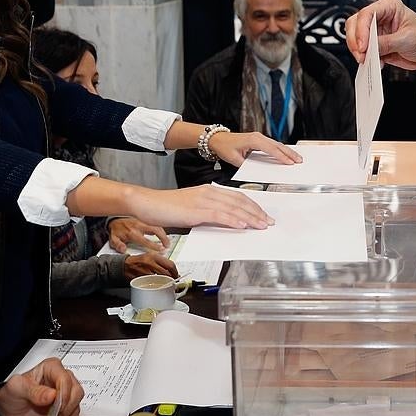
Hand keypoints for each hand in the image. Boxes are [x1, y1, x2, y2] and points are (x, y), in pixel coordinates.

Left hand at [0, 357, 83, 415]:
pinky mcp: (66, 409)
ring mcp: (65, 395)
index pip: (66, 379)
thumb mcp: (16, 388)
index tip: (56, 408)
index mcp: (51, 368)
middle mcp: (62, 380)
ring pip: (76, 407)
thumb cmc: (11, 395)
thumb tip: (52, 395)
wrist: (7, 412)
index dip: (63, 395)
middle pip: (76, 393)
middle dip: (64, 410)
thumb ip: (33, 391)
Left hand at [107, 217, 169, 252]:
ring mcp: (142, 221)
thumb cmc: (116, 229)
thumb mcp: (113, 239)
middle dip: (163, 237)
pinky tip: (162, 233)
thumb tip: (123, 250)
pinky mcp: (144, 218)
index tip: (161, 249)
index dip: (154, 246)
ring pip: (156, 225)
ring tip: (167, 240)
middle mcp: (139, 226)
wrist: (114, 217)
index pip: (146, 240)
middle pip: (155, 230)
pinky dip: (160, 228)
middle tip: (167, 244)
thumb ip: (118, 245)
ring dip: (163, 233)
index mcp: (132, 233)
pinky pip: (154, 222)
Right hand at [123, 251, 178, 280]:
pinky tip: (157, 285)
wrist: (125, 265)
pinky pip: (152, 284)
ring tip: (166, 283)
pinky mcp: (141, 279)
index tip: (176, 274)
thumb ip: (161, 261)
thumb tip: (171, 268)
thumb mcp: (150, 256)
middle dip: (171, 279)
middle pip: (166, 273)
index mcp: (154, 256)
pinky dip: (156, 285)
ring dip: (164, 283)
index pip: (170, 264)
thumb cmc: (138, 261)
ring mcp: (145, 272)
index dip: (175, 271)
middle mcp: (150, 263)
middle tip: (173, 281)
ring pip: (160, 280)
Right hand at [128, 183, 274, 229]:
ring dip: (249, 217)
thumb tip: (225, 223)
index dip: (253, 206)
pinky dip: (233, 220)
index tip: (263, 215)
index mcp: (209, 190)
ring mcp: (202, 200)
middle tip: (268, 222)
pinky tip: (242, 225)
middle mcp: (208, 192)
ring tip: (261, 225)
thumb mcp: (192, 209)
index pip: (237, 197)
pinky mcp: (195, 211)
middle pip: (239, 201)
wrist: (147, 203)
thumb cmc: (167, 208)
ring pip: (232, 208)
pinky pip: (219, 215)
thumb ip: (209, 214)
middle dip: (256, 212)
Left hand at [208, 131, 301, 167]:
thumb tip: (256, 171)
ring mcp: (259, 137)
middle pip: (277, 145)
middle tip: (299, 160)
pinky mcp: (259, 140)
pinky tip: (287, 154)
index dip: (280, 156)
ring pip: (277, 144)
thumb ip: (245, 164)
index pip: (270, 149)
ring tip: (296, 158)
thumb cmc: (224, 146)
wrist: (218, 139)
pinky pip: (273, 145)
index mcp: (253, 140)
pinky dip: (281, 150)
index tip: (289, 162)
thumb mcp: (233, 158)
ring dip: (287, 151)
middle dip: (289, 153)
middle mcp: (258, 137)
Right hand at [345, 0, 415, 69]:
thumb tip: (370, 49)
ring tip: (367, 60)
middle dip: (356, 41)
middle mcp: (380, 16)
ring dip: (358, 50)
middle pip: (355, 24)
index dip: (361, 30)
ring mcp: (376, 30)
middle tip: (362, 55)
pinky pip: (362, 50)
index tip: (363, 46)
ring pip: (355, 37)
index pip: (367, 14)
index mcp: (389, 6)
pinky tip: (374, 63)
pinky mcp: (375, 44)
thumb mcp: (407, 40)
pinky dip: (364, 57)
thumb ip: (386, 43)